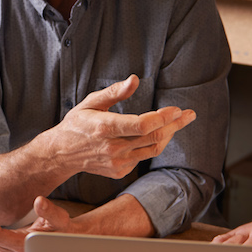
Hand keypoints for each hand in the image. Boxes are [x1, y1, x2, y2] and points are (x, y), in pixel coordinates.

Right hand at [46, 75, 195, 178]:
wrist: (61, 153)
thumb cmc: (77, 123)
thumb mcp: (91, 102)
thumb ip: (114, 92)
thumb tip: (135, 79)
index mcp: (104, 128)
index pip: (142, 125)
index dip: (163, 117)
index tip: (177, 109)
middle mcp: (112, 148)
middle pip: (153, 137)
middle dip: (175, 125)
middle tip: (189, 115)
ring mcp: (116, 162)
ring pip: (152, 150)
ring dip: (169, 136)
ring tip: (179, 123)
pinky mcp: (119, 171)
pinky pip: (143, 158)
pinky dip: (153, 145)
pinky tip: (156, 135)